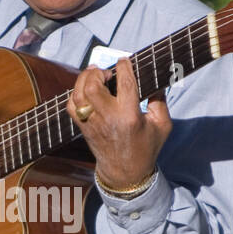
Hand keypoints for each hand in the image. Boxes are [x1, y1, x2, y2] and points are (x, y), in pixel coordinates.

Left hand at [67, 57, 171, 188]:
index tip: (124, 60)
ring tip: (94, 75)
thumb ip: (160, 101)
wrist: (125, 173)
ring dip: (84, 79)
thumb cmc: (146, 148)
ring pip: (78, 94)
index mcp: (129, 116)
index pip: (124, 83)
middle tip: (105, 72)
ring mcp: (92, 123)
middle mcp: (108, 118)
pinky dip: (75, 93)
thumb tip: (156, 81)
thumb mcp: (161, 126)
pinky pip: (71, 105)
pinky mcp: (83, 127)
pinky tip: (86, 91)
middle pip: (93, 86)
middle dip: (97, 72)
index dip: (123, 66)